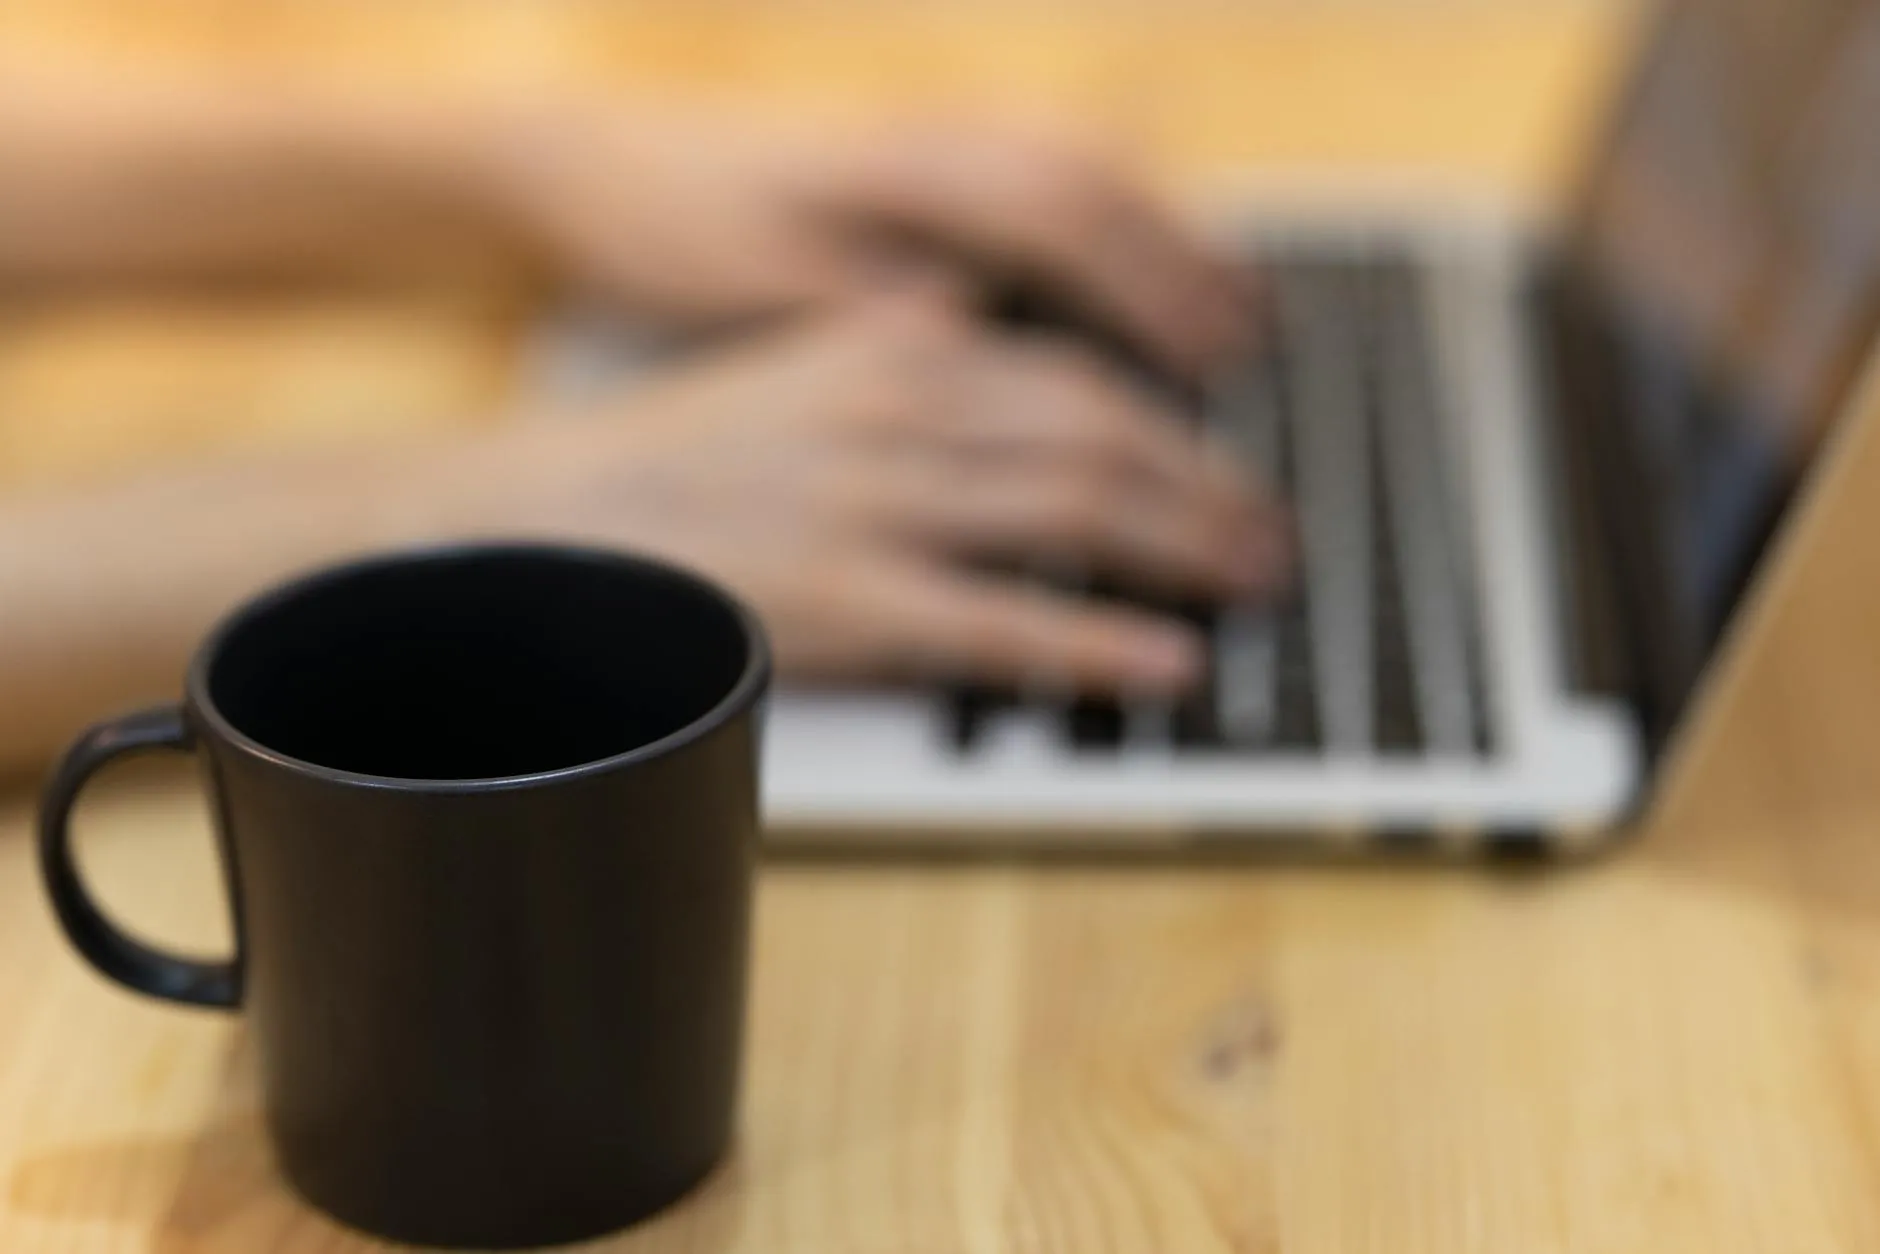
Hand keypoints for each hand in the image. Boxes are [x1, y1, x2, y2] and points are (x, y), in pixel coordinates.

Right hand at [457, 290, 1284, 692]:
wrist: (532, 528)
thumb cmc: (662, 467)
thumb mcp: (789, 373)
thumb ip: (890, 352)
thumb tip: (977, 328)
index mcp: (887, 346)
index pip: (1074, 374)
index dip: (1174, 426)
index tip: (1223, 463)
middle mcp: (895, 407)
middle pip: (1102, 434)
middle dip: (1207, 488)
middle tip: (1268, 534)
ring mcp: (875, 503)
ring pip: (1075, 510)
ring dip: (1185, 548)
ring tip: (1251, 584)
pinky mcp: (848, 602)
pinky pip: (1006, 621)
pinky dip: (1099, 641)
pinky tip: (1162, 663)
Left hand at [478, 103, 1252, 374]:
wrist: (603, 155)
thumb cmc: (677, 228)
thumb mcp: (762, 288)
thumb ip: (873, 311)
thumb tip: (974, 329)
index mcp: (901, 171)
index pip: (1062, 213)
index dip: (1149, 286)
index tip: (1212, 354)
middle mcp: (933, 140)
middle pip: (1098, 180)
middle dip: (1186, 262)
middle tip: (1256, 343)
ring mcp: (933, 140)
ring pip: (1084, 169)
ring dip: (1162, 238)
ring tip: (1231, 313)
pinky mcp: (923, 161)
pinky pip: (1047, 179)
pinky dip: (1112, 229)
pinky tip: (1133, 282)